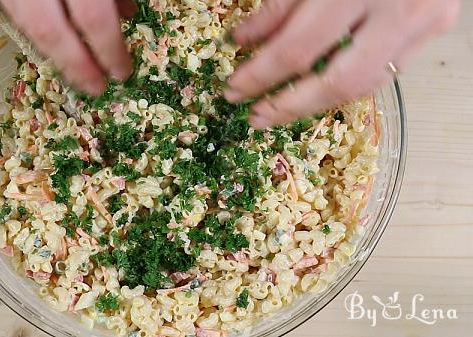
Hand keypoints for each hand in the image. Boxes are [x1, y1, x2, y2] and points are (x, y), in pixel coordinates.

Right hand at [0, 0, 136, 95]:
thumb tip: (128, 14)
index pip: (93, 18)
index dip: (109, 50)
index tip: (122, 73)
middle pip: (52, 32)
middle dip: (77, 66)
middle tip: (97, 89)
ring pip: (29, 26)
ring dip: (55, 55)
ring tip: (77, 75)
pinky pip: (16, 14)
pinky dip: (37, 33)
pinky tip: (53, 45)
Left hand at [223, 0, 460, 127]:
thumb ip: (281, 4)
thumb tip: (244, 40)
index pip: (298, 48)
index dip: (261, 74)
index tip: (234, 87)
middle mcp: (396, 10)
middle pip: (337, 82)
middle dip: (290, 105)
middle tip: (256, 116)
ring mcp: (422, 22)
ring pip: (365, 85)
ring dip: (317, 102)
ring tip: (281, 108)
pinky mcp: (434, 28)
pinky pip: (384, 70)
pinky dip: (346, 81)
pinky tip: (317, 86)